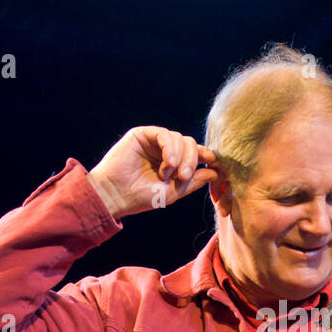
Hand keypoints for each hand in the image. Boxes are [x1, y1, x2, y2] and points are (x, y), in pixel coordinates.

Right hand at [87, 125, 221, 219]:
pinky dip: (171, 148)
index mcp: (174, 162)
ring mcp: (154, 141)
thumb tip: (214, 172)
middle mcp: (165, 149)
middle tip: (184, 176)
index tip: (214, 163)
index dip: (206, 156)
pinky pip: (165, 134)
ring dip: (179, 157)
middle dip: (192, 159)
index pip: (195, 153)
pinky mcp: (142, 134)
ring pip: (180, 138)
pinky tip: (168, 163)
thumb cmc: (142, 197)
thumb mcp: (173, 192)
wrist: (116, 195)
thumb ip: (193, 182)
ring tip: (168, 174)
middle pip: (190, 144)